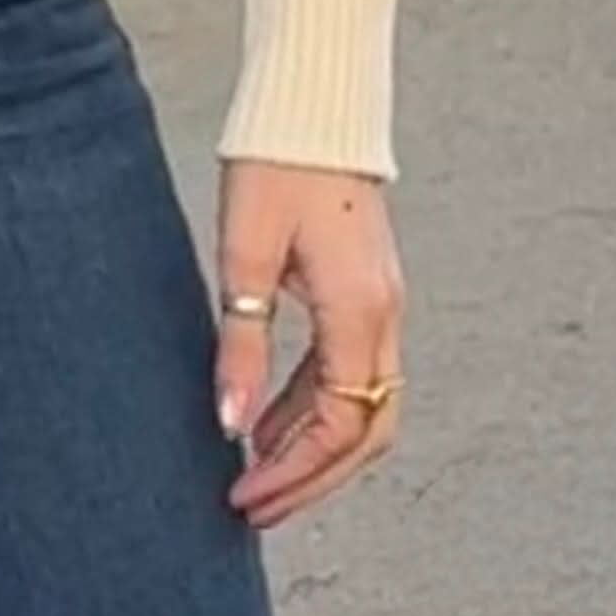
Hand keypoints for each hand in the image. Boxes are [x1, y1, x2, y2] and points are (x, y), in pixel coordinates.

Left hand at [210, 162, 405, 531]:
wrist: (311, 105)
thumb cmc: (275, 168)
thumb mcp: (244, 258)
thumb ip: (242, 346)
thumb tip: (231, 425)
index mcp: (361, 312)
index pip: (340, 425)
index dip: (293, 472)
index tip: (243, 498)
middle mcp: (384, 316)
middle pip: (366, 431)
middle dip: (312, 478)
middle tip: (254, 509)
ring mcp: (380, 304)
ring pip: (361, 405)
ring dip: (311, 447)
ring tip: (253, 474)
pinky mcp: (365, 292)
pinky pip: (348, 371)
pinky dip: (311, 407)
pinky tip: (266, 421)